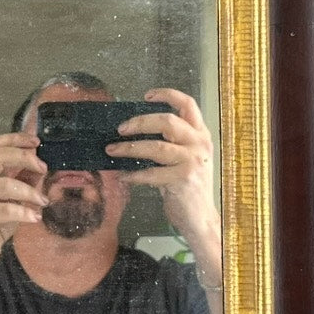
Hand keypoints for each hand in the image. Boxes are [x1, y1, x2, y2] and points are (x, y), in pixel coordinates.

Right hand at [0, 132, 48, 270]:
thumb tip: (41, 166)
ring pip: (4, 184)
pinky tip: (35, 217)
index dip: (16, 139)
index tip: (36, 141)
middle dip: (24, 158)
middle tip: (43, 167)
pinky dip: (23, 211)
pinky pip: (4, 209)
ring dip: (30, 191)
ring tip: (43, 201)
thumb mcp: (12, 198)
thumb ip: (23, 180)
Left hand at [106, 88, 216, 240]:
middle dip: (140, 122)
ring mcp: (193, 162)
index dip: (167, 95)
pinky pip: (151, 173)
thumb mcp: (185, 158)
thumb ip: (170, 142)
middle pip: (168, 121)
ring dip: (129, 148)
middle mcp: (199, 144)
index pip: (188, 104)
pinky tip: (124, 176)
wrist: (200, 217)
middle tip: (121, 129)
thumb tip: (134, 132)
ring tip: (112, 150)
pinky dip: (134, 174)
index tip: (146, 96)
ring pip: (156, 147)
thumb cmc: (187, 186)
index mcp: (200, 134)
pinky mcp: (183, 180)